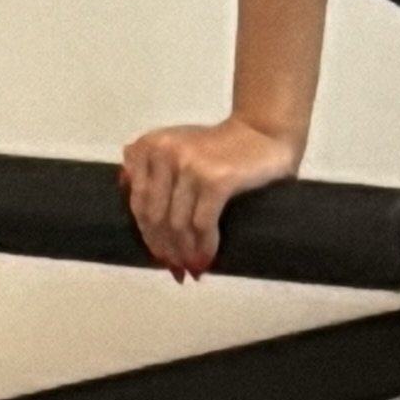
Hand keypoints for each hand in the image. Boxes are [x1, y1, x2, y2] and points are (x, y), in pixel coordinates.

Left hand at [120, 116, 302, 275]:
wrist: (264, 132)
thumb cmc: (220, 147)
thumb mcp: (177, 148)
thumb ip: (151, 172)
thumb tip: (136, 214)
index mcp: (149, 146)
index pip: (139, 202)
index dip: (147, 233)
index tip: (158, 255)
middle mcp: (165, 153)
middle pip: (156, 215)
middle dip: (165, 248)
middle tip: (176, 267)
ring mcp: (190, 166)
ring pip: (177, 224)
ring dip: (184, 252)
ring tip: (192, 267)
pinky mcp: (216, 180)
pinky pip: (202, 224)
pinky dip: (204, 247)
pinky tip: (207, 258)